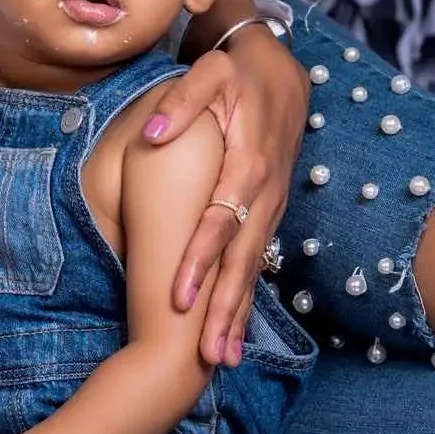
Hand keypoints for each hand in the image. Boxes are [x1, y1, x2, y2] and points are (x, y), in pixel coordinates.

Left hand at [142, 31, 307, 365]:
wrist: (280, 74)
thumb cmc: (235, 74)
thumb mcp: (210, 73)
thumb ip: (183, 100)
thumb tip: (155, 132)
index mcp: (248, 166)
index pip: (220, 222)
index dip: (200, 260)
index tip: (179, 297)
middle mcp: (264, 196)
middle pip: (243, 262)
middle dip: (224, 310)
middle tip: (206, 356)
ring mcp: (269, 209)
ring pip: (254, 270)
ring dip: (238, 316)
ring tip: (221, 360)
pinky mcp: (267, 215)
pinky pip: (256, 263)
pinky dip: (245, 298)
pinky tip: (232, 332)